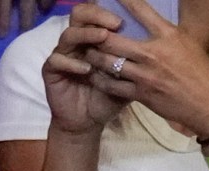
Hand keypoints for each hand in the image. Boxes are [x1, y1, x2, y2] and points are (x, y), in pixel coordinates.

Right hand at [41, 6, 125, 135]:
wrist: (88, 122)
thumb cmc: (107, 97)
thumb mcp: (126, 79)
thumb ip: (133, 60)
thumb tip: (157, 43)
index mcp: (93, 38)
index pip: (97, 13)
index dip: (110, 10)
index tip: (128, 17)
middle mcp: (77, 41)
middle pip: (80, 14)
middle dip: (98, 15)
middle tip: (116, 24)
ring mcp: (63, 54)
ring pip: (68, 34)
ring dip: (86, 35)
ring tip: (103, 38)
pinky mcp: (51, 70)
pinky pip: (57, 60)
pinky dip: (72, 63)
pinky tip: (86, 69)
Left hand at [71, 0, 208, 141]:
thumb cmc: (202, 72)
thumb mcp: (187, 43)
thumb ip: (165, 33)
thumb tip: (150, 22)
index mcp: (168, 35)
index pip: (140, 10)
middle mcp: (154, 52)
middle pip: (112, 39)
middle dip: (96, 35)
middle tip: (88, 32)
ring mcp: (145, 75)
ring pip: (108, 62)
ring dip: (94, 56)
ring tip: (87, 52)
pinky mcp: (141, 95)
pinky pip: (112, 85)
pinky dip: (100, 79)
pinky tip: (94, 75)